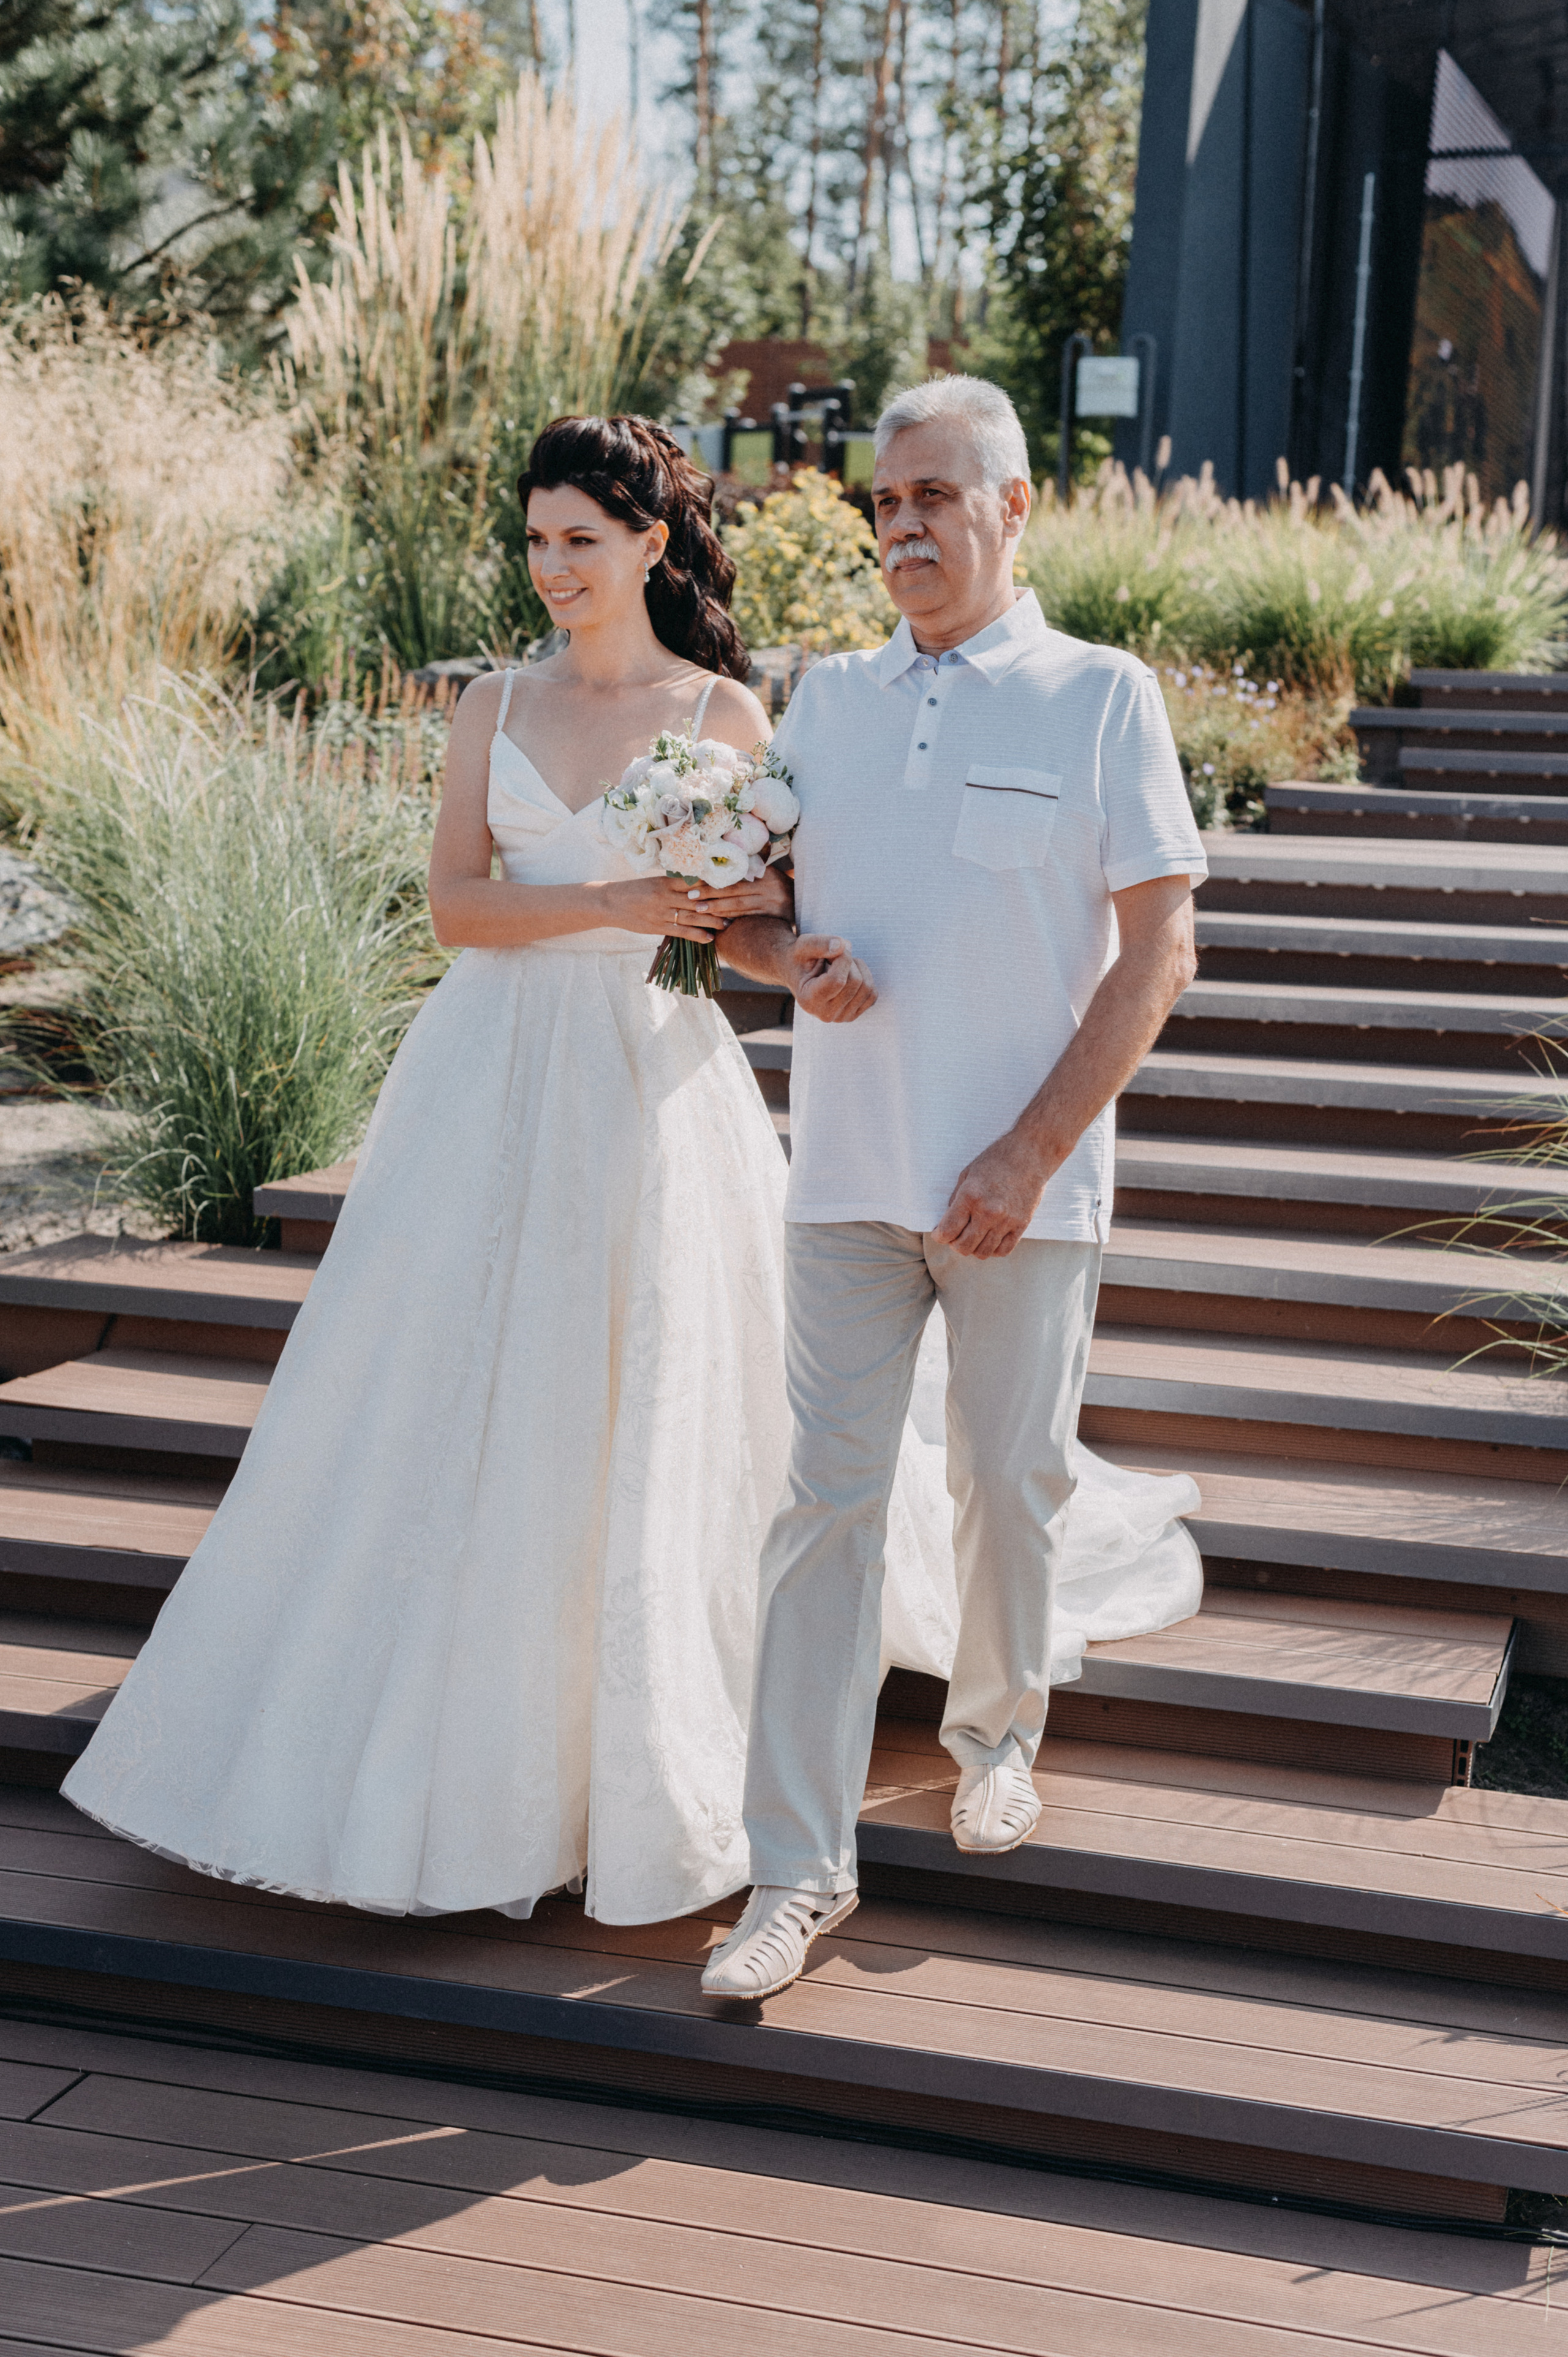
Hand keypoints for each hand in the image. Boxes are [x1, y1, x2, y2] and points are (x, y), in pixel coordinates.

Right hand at [603, 867, 789, 942]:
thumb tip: (697, 882)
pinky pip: (680, 931)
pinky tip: (709, 938)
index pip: (694, 881)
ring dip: (712, 921)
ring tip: (728, 924)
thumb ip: (673, 884)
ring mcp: (662, 912)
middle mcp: (666, 896)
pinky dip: (696, 935)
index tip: (731, 884)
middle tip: (737, 906)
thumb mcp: (654, 882)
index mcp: (666, 882)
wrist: (610, 902)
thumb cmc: (634, 891)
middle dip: (718, 903)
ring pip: (692, 916)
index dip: (714, 883)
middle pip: (697, 899)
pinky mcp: (657, 926)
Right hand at [789, 934, 876, 1023]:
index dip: (843, 958)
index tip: (835, 947)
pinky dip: (865, 978)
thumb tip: (842, 945)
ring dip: (858, 968)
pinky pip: (873, 994)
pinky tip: (848, 975)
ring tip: (840, 964)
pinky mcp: (853, 1015)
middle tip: (834, 956)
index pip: (837, 980)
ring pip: (866, 987)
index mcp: (808, 1000)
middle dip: (849, 961)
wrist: (799, 973)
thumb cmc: (801, 958)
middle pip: (855, 982)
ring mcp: (841, 1017)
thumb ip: (819, 943)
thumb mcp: (803, 945)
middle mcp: (825, 1014)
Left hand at [931, 1129, 1058, 1258]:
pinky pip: (1003, 1250)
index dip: (939, 1236)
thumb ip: (956, 1200)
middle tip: (955, 1236)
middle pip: (964, 1247)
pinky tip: (989, 1239)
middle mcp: (988, 1212)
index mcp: (971, 1196)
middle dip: (954, 1244)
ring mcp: (1007, 1220)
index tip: (939, 1234)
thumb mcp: (968, 1174)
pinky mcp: (1022, 1225)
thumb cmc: (997, 1160)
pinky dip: (992, 1249)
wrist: (1031, 1154)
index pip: (948, 1231)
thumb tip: (947, 1222)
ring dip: (973, 1248)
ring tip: (973, 1237)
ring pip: (983, 1252)